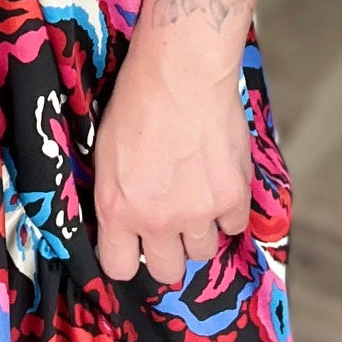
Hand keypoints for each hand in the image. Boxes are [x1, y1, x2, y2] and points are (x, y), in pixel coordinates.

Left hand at [90, 44, 252, 286]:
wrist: (181, 71)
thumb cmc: (138, 101)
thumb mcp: (106, 153)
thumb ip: (117, 197)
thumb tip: (124, 223)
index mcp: (117, 208)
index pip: (119, 268)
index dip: (128, 257)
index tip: (135, 245)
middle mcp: (156, 219)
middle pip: (167, 270)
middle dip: (168, 250)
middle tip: (170, 221)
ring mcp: (197, 211)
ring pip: (203, 252)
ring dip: (200, 229)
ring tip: (195, 193)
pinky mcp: (232, 197)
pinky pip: (234, 226)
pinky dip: (229, 209)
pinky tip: (218, 179)